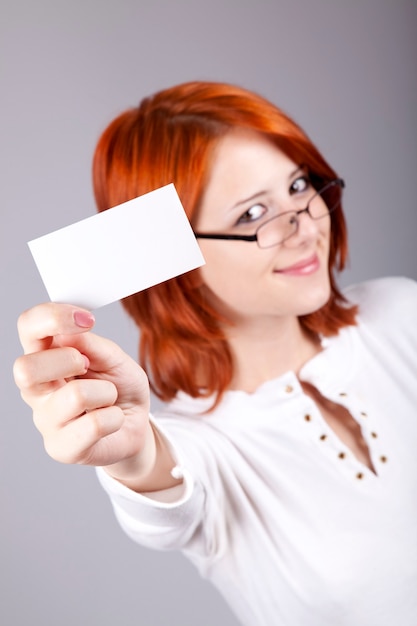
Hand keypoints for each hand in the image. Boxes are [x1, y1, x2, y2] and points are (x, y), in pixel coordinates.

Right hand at [13, 303, 152, 474]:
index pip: (27, 327)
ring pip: (74, 396)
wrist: (135, 425)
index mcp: (45, 356)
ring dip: (106, 392)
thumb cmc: (119, 387)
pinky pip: (94, 425)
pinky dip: (115, 417)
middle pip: (25, 369)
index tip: (86, 319)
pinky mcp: (61, 448)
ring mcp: (45, 420)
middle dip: (68, 360)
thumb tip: (70, 332)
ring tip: (108, 398)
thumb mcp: (114, 358)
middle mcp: (36, 388)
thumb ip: (93, 345)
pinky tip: (111, 421)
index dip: (51, 317)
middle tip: (89, 365)